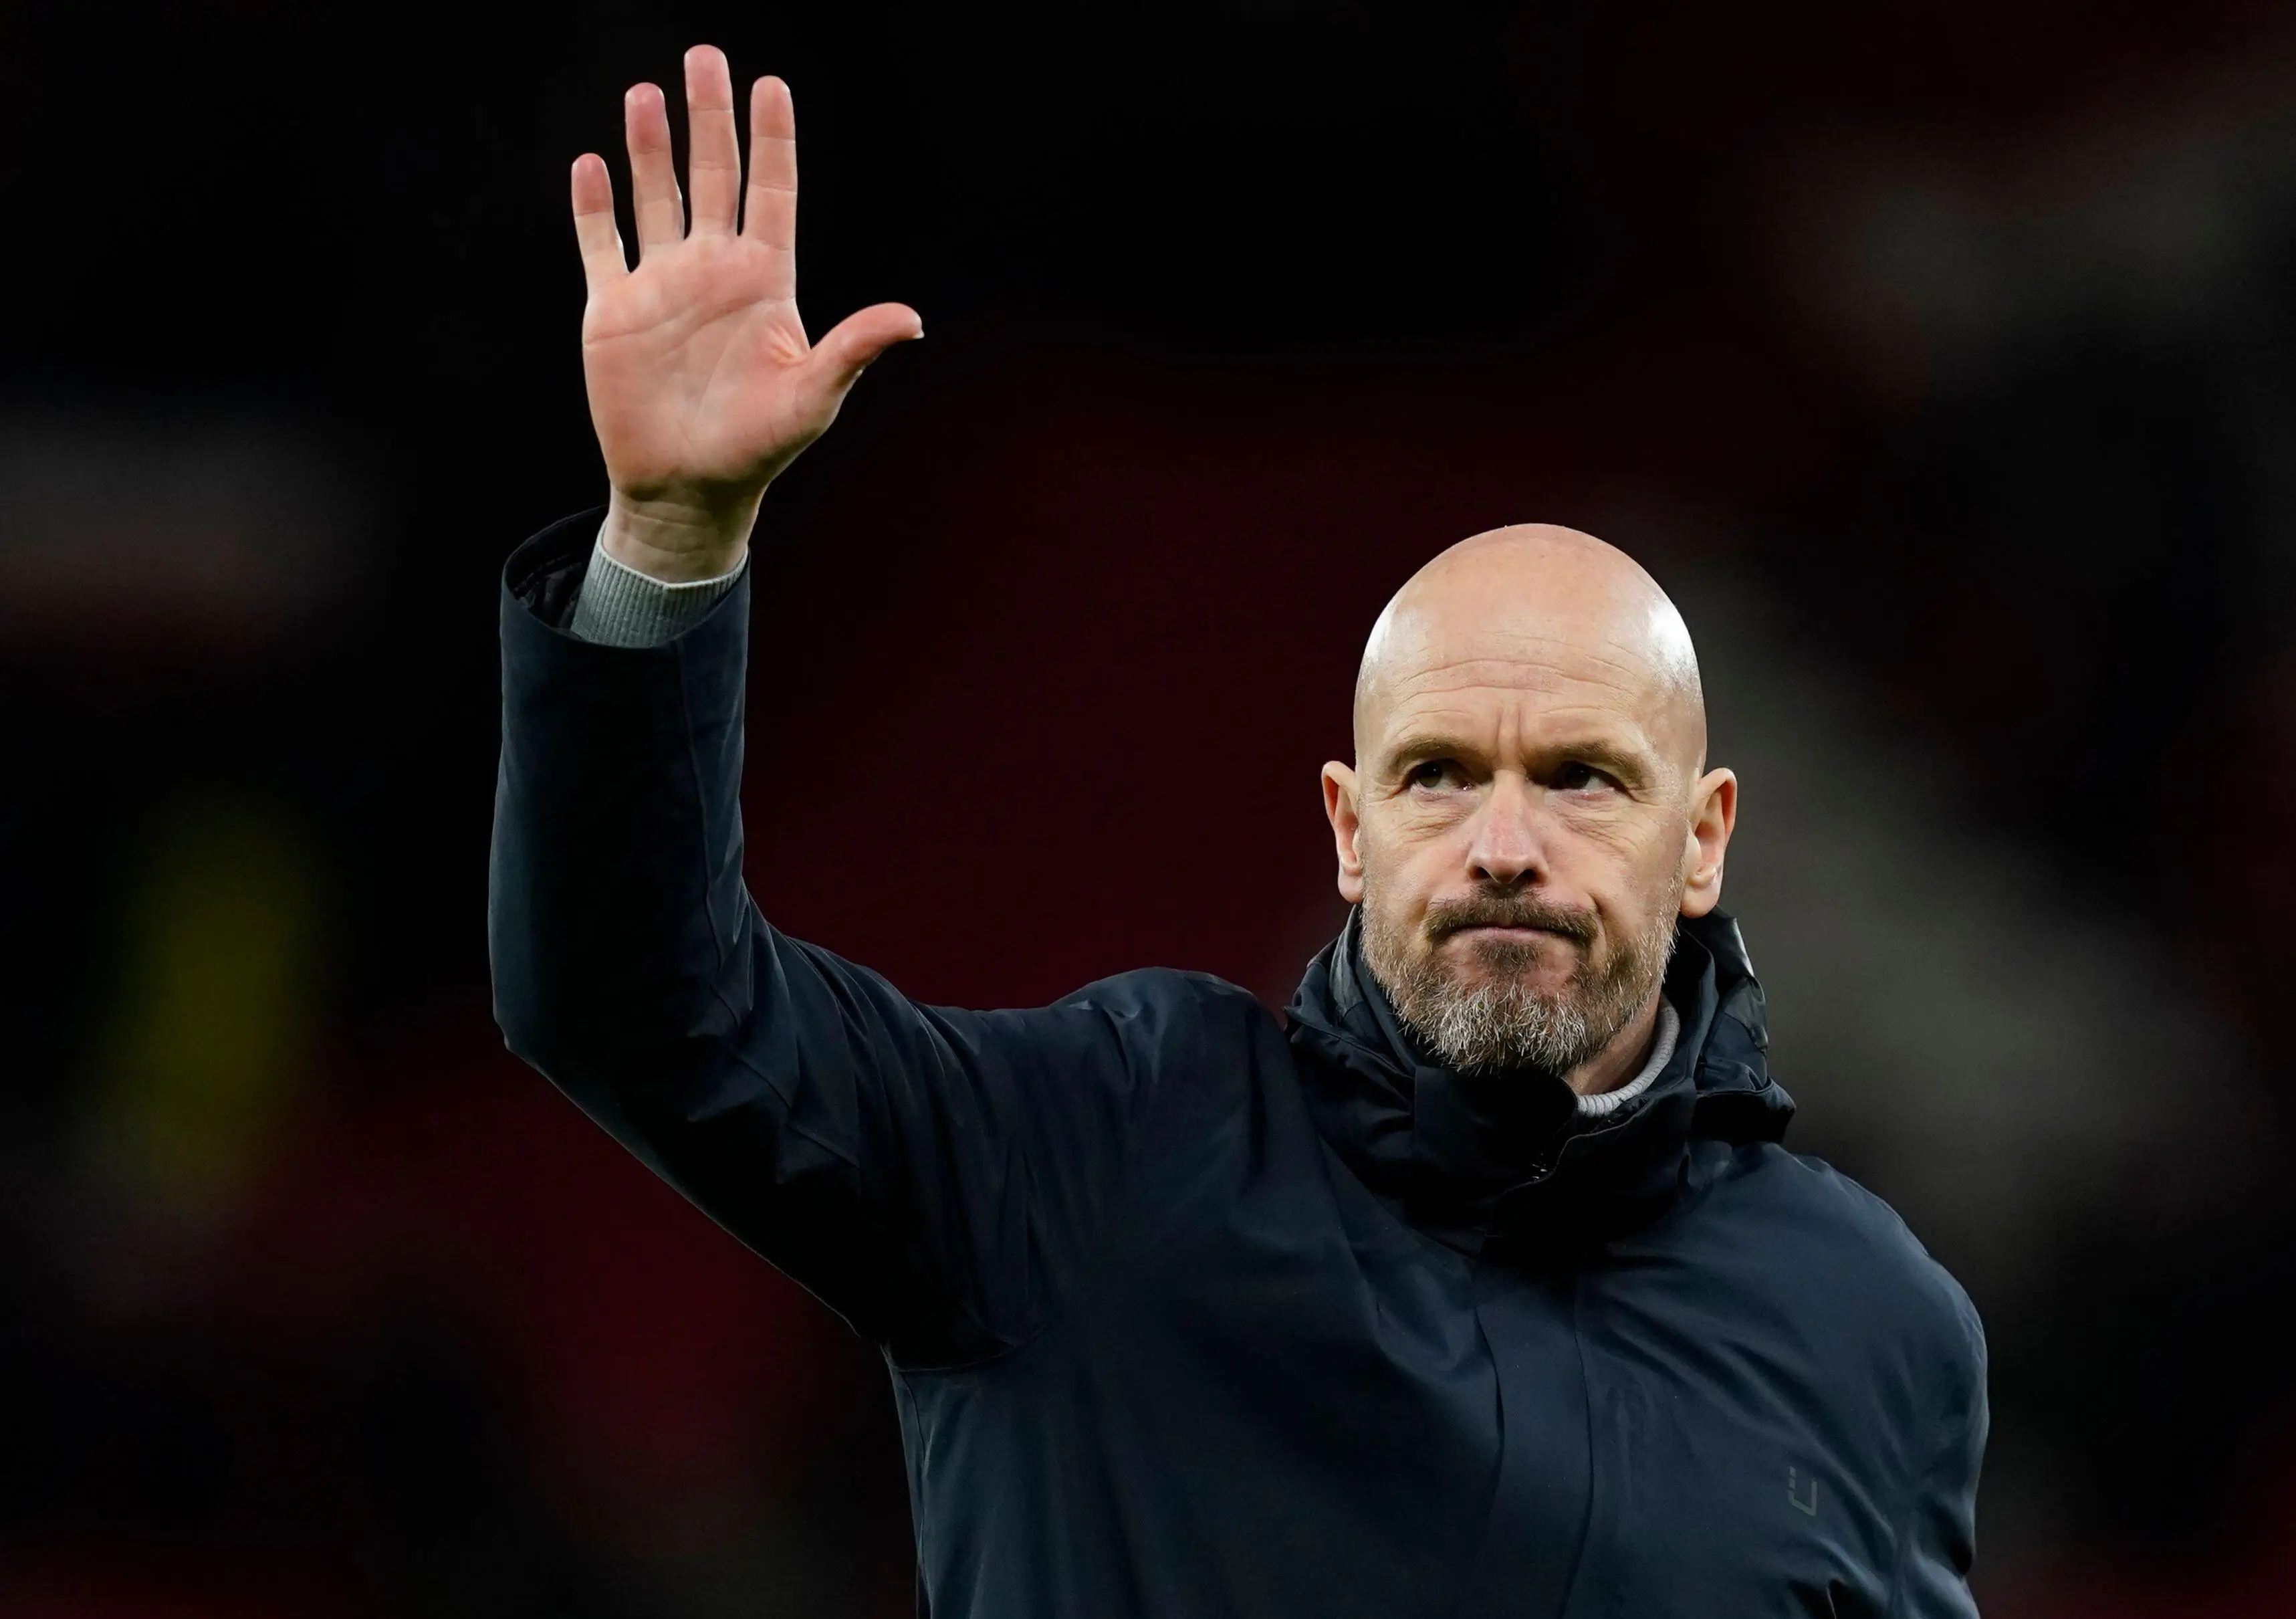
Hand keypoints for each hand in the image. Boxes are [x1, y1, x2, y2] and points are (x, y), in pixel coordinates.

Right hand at [571, 45, 921, 581]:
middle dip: (708, 119)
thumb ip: (854, 350)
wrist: (688, 489)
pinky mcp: (612, 310)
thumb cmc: (758, 447)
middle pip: (712, 177)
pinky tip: (592, 164)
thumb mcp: (814, 397)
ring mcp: (661, 286)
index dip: (771, 140)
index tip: (769, 85)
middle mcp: (713, 271)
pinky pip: (602, 245)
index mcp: (765, 281)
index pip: (771, 193)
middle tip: (705, 56)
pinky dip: (595, 207)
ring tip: (647, 93)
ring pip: (656, 197)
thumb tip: (913, 320)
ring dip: (650, 147)